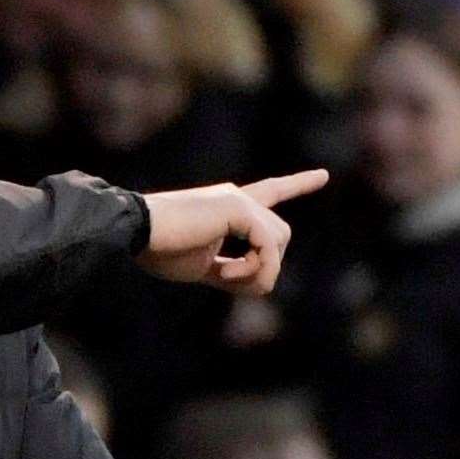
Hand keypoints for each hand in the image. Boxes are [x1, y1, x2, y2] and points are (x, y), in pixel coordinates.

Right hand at [138, 170, 328, 292]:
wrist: (136, 232)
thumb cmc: (158, 249)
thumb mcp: (202, 268)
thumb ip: (232, 272)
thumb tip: (262, 283)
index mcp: (226, 208)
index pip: (269, 192)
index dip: (297, 185)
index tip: (323, 175)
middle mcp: (236, 197)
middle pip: (280, 236)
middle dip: (264, 268)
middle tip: (230, 282)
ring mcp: (238, 200)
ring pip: (279, 241)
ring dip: (258, 270)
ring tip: (227, 278)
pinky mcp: (238, 208)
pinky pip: (268, 246)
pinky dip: (255, 268)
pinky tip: (228, 275)